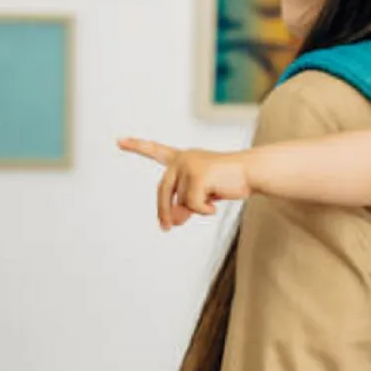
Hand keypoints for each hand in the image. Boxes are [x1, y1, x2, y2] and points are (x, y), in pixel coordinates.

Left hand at [118, 138, 253, 230]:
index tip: (119, 141)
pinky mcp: (198, 175)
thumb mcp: (202, 195)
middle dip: (164, 211)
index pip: (156, 151)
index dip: (137, 146)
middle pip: (163, 191)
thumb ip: (184, 205)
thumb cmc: (229, 181)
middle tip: (166, 228)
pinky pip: (193, 205)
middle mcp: (183, 159)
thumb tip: (173, 221)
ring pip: (181, 202)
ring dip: (195, 210)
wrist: (251, 173)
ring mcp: (189, 165)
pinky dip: (204, 210)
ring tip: (212, 202)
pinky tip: (216, 204)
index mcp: (182, 158)